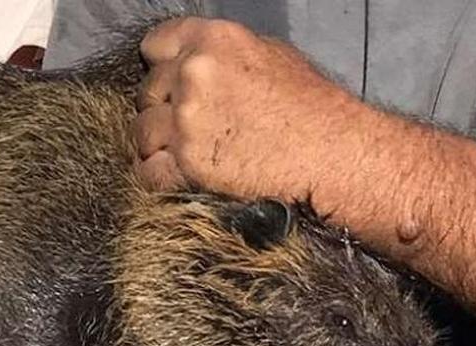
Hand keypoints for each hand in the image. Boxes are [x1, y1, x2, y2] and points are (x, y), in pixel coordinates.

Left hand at [132, 17, 367, 202]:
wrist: (333, 155)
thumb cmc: (313, 107)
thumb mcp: (272, 55)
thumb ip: (224, 55)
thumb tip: (196, 62)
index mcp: (214, 41)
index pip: (156, 43)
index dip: (159, 63)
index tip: (166, 79)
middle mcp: (194, 75)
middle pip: (148, 90)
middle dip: (162, 107)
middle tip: (186, 123)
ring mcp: (187, 120)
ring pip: (141, 132)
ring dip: (157, 143)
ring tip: (185, 150)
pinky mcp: (186, 163)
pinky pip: (147, 170)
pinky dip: (157, 175)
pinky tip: (176, 174)